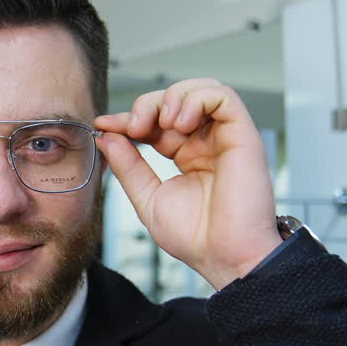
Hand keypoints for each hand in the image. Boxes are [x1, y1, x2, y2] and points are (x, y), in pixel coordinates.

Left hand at [94, 78, 280, 288]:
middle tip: (133, 126)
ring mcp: (225, 137)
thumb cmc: (196, 237)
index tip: (103, 124)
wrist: (224, 256)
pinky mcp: (243, 134)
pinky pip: (222, 96)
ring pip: (200, 89)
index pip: (155, 121)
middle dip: (147, 104)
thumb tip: (108, 136)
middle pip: (175, 99)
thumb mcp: (148, 197)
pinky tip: (180, 125)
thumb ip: (129, 166)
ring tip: (160, 124)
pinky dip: (195, 99)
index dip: (129, 117)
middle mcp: (206, 142)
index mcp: (185, 155)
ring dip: (172, 97)